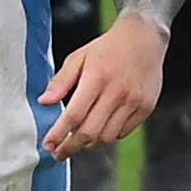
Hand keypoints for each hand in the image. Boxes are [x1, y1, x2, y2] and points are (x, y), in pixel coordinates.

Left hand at [40, 8, 168, 154]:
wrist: (144, 38)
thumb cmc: (109, 48)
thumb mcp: (79, 57)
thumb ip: (61, 81)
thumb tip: (45, 102)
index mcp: (97, 77)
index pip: (74, 115)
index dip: (59, 134)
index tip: (48, 144)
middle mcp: (117, 92)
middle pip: (90, 132)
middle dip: (70, 147)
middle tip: (59, 152)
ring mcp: (133, 102)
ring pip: (107, 137)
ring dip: (89, 144)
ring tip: (78, 142)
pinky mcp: (145, 108)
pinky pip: (123, 133)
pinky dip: (108, 136)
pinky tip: (100, 129)